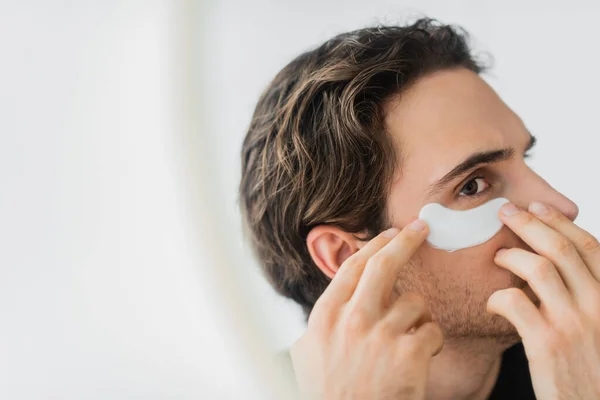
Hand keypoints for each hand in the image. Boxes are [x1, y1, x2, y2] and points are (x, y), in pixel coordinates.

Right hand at [290, 220, 442, 399]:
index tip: (389, 232)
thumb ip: (320, 322)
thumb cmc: (327, 394)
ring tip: (407, 341)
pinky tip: (419, 359)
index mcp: (326, 316)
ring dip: (417, 319)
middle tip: (421, 227)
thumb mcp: (307, 353)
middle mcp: (353, 319)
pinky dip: (430, 342)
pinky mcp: (410, 355)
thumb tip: (334, 298)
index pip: (353, 266)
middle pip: (384, 265)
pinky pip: (432, 331)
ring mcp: (382, 335)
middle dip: (406, 240)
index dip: (374, 244)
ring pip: (415, 303)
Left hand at [488, 201, 599, 399]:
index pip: (589, 246)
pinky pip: (514, 301)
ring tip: (498, 257)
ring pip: (537, 267)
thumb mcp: (598, 326)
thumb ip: (584, 296)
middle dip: (529, 223)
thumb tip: (555, 266)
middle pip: (561, 248)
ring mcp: (573, 323)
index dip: (559, 222)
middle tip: (504, 211)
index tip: (537, 207)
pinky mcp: (547, 343)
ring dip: (511, 255)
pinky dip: (497, 296)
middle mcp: (598, 305)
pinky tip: (493, 303)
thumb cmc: (591, 369)